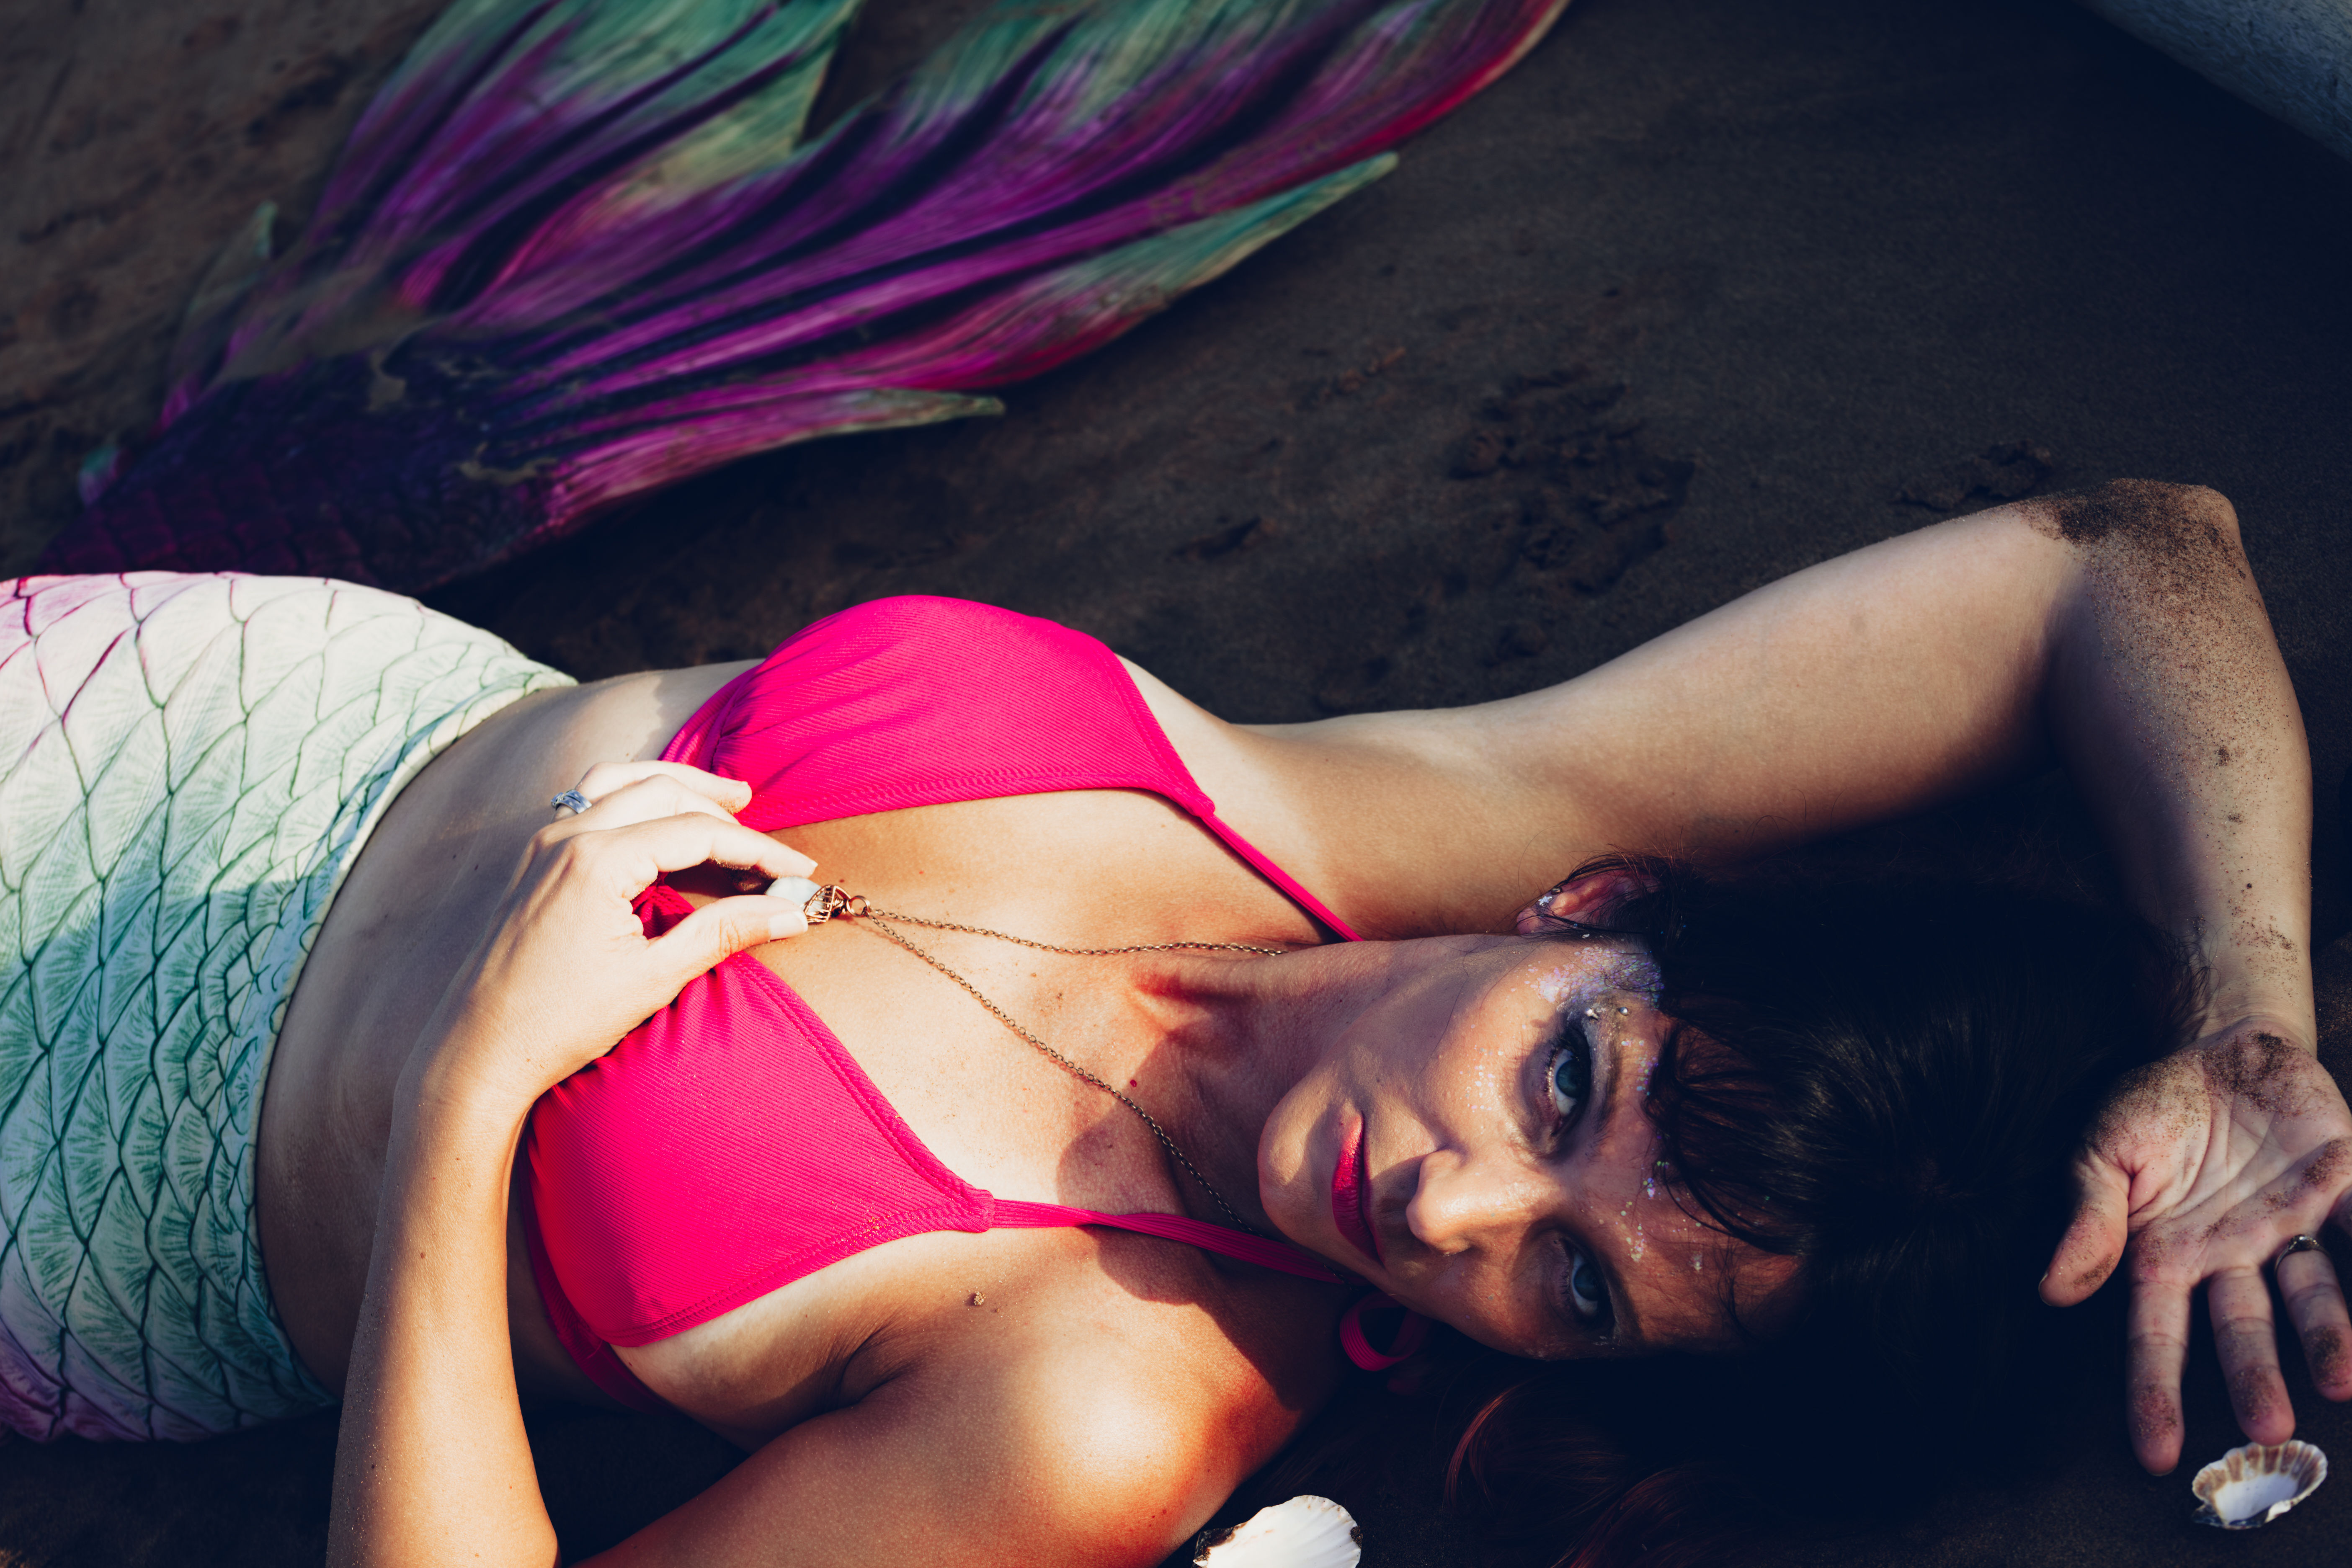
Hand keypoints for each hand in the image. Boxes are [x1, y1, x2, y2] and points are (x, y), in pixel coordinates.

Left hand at [414, 761, 816, 1109]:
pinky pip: (588, 799)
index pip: (696, 832)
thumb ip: (724, 933)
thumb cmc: (560, 1022)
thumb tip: (791, 913)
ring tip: (725, 798)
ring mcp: (542, 842)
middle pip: (663, 791)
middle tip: (767, 840)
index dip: (757, 850)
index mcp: (595, 861)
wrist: (477, 1052)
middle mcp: (564, 836)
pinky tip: (658, 817)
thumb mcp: (653, 977)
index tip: (799, 873)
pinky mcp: (532, 858)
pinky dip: (634, 796)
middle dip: (723, 811)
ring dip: (677, 785)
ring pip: (621, 781)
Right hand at [2042, 1022, 2351, 1472]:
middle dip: (2256, 1377)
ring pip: (2315, 1295)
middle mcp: (2233, 1258)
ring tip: (2343, 1382)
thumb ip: (2088, 1214)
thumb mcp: (2101, 1148)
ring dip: (2330, 1338)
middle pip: (2245, 1329)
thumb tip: (2054, 1286)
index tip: (2158, 1455)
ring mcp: (2292, 1227)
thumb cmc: (2152, 1106)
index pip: (2157, 1336)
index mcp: (2166, 1256)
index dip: (2156, 1393)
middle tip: (2271, 1426)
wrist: (2222, 1045)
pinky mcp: (2343, 1187)